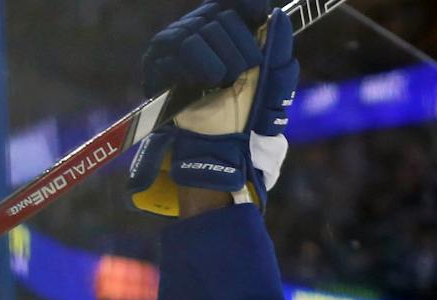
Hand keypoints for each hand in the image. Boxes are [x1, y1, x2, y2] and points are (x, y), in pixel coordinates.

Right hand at [129, 0, 299, 214]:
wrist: (223, 148)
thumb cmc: (249, 117)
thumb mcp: (272, 83)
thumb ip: (278, 49)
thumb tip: (279, 15)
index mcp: (223, 30)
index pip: (232, 2)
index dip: (247, 5)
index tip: (259, 13)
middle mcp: (196, 30)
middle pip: (220, 16)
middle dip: (241, 49)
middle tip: (240, 76)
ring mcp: (174, 44)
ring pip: (201, 30)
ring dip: (223, 63)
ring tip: (222, 84)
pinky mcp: (157, 62)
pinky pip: (183, 48)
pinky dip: (203, 67)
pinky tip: (207, 83)